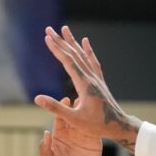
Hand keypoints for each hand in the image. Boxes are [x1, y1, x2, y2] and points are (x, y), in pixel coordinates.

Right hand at [35, 26, 140, 150]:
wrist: (118, 126)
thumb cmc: (96, 125)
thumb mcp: (73, 119)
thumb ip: (55, 108)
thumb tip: (37, 98)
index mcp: (84, 84)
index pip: (68, 61)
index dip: (56, 49)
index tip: (47, 37)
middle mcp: (90, 77)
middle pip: (74, 54)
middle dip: (60, 41)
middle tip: (50, 29)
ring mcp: (96, 78)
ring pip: (83, 55)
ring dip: (72, 42)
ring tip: (65, 30)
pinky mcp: (99, 81)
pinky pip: (93, 61)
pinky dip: (88, 50)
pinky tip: (85, 42)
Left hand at [38, 97, 102, 155]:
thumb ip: (44, 149)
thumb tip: (45, 133)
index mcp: (59, 135)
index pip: (60, 118)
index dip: (61, 109)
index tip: (64, 101)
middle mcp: (72, 133)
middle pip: (74, 116)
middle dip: (76, 106)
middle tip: (79, 98)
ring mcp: (84, 136)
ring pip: (85, 120)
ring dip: (88, 112)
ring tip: (90, 103)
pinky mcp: (94, 142)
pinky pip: (96, 130)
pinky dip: (97, 123)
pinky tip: (99, 116)